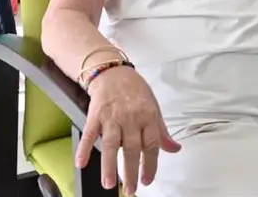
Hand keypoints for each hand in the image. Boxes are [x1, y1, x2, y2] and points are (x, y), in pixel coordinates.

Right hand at [79, 66, 181, 192]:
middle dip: (131, 171)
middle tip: (131, 189)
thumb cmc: (135, 90)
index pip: (152, 145)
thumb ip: (162, 131)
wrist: (113, 72)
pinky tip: (82, 163)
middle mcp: (131, 118)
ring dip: (110, 166)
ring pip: (112, 144)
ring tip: (110, 183)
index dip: (150, 164)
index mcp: (148, 116)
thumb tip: (175, 149)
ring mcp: (112, 117)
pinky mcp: (95, 115)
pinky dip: (85, 148)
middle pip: (132, 148)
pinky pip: (90, 134)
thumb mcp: (154, 107)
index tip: (147, 180)